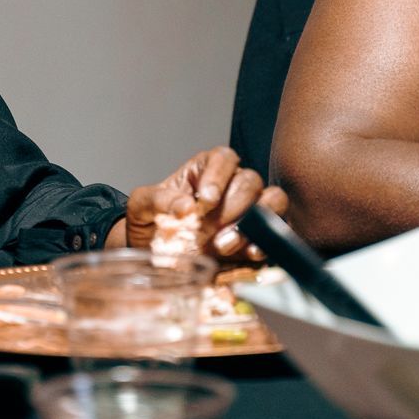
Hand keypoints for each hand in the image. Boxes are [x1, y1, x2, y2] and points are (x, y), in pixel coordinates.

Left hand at [120, 147, 287, 263]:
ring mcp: (249, 211)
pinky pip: (277, 232)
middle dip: (234, 208)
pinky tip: (251, 254)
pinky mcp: (259, 237)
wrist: (155, 260)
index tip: (205, 201)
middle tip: (214, 233)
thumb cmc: (149, 225)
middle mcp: (232, 185)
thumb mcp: (140, 208)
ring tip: (227, 245)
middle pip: (250, 181)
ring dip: (256, 222)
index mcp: (206, 169)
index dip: (218, 177)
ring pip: (273, 200)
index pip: (224, 158)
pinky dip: (268, 242)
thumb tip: (185, 206)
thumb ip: (157, 200)